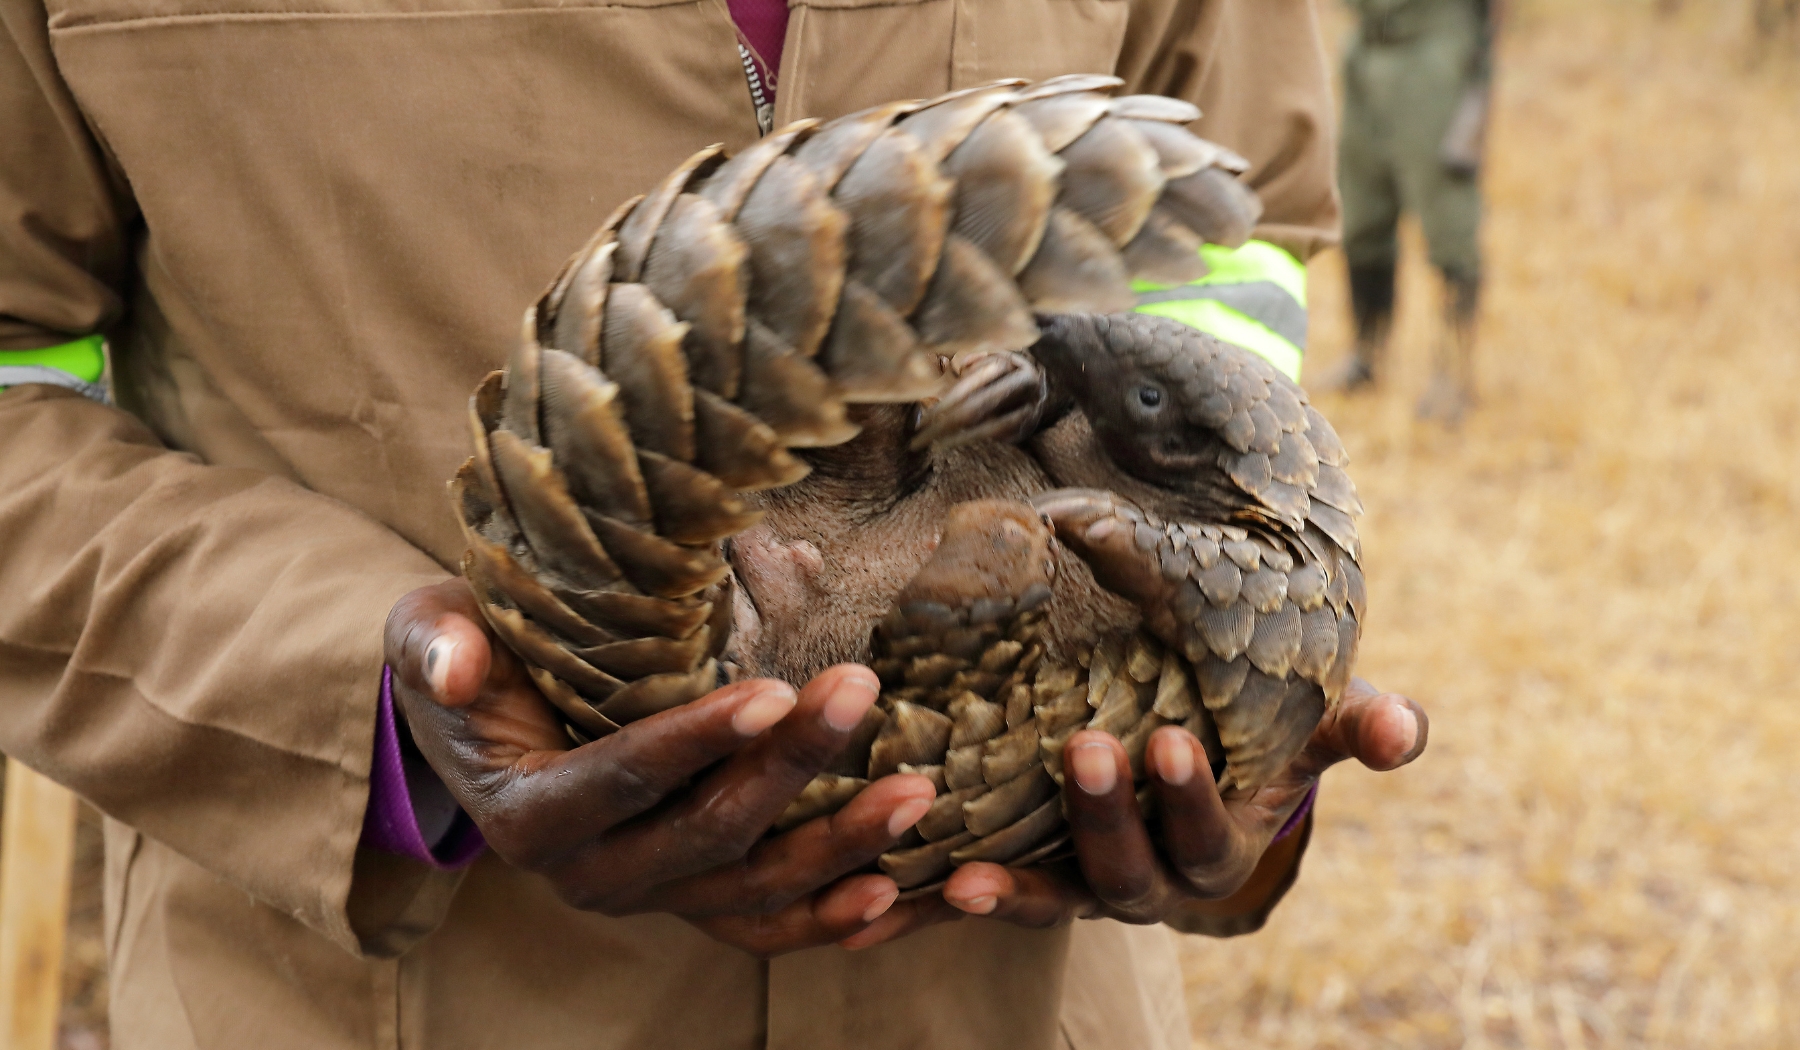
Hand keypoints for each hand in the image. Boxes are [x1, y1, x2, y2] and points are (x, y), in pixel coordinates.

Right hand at [383, 579, 938, 957]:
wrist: (484, 720)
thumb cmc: (470, 658)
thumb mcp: (426, 628)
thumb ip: (433, 641)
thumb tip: (455, 669)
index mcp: (530, 816)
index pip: (624, 778)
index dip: (697, 740)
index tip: (773, 690)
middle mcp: (591, 876)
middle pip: (708, 832)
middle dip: (793, 766)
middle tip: (862, 692)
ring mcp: (648, 898)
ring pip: (752, 890)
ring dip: (839, 846)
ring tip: (918, 791)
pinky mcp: (688, 902)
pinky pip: (762, 928)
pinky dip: (827, 918)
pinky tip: (892, 888)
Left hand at [840, 677, 1425, 946]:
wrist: (1184, 765)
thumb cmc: (1250, 739)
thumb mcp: (1303, 730)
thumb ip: (1352, 729)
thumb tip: (1409, 732)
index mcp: (1215, 851)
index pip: (1207, 838)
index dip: (1189, 799)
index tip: (1168, 739)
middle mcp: (1146, 886)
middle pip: (1123, 873)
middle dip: (1104, 818)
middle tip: (1084, 750)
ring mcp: (1076, 888)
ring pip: (1045, 899)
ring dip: (1006, 891)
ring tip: (960, 874)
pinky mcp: (1018, 876)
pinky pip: (976, 900)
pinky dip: (932, 904)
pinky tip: (881, 899)